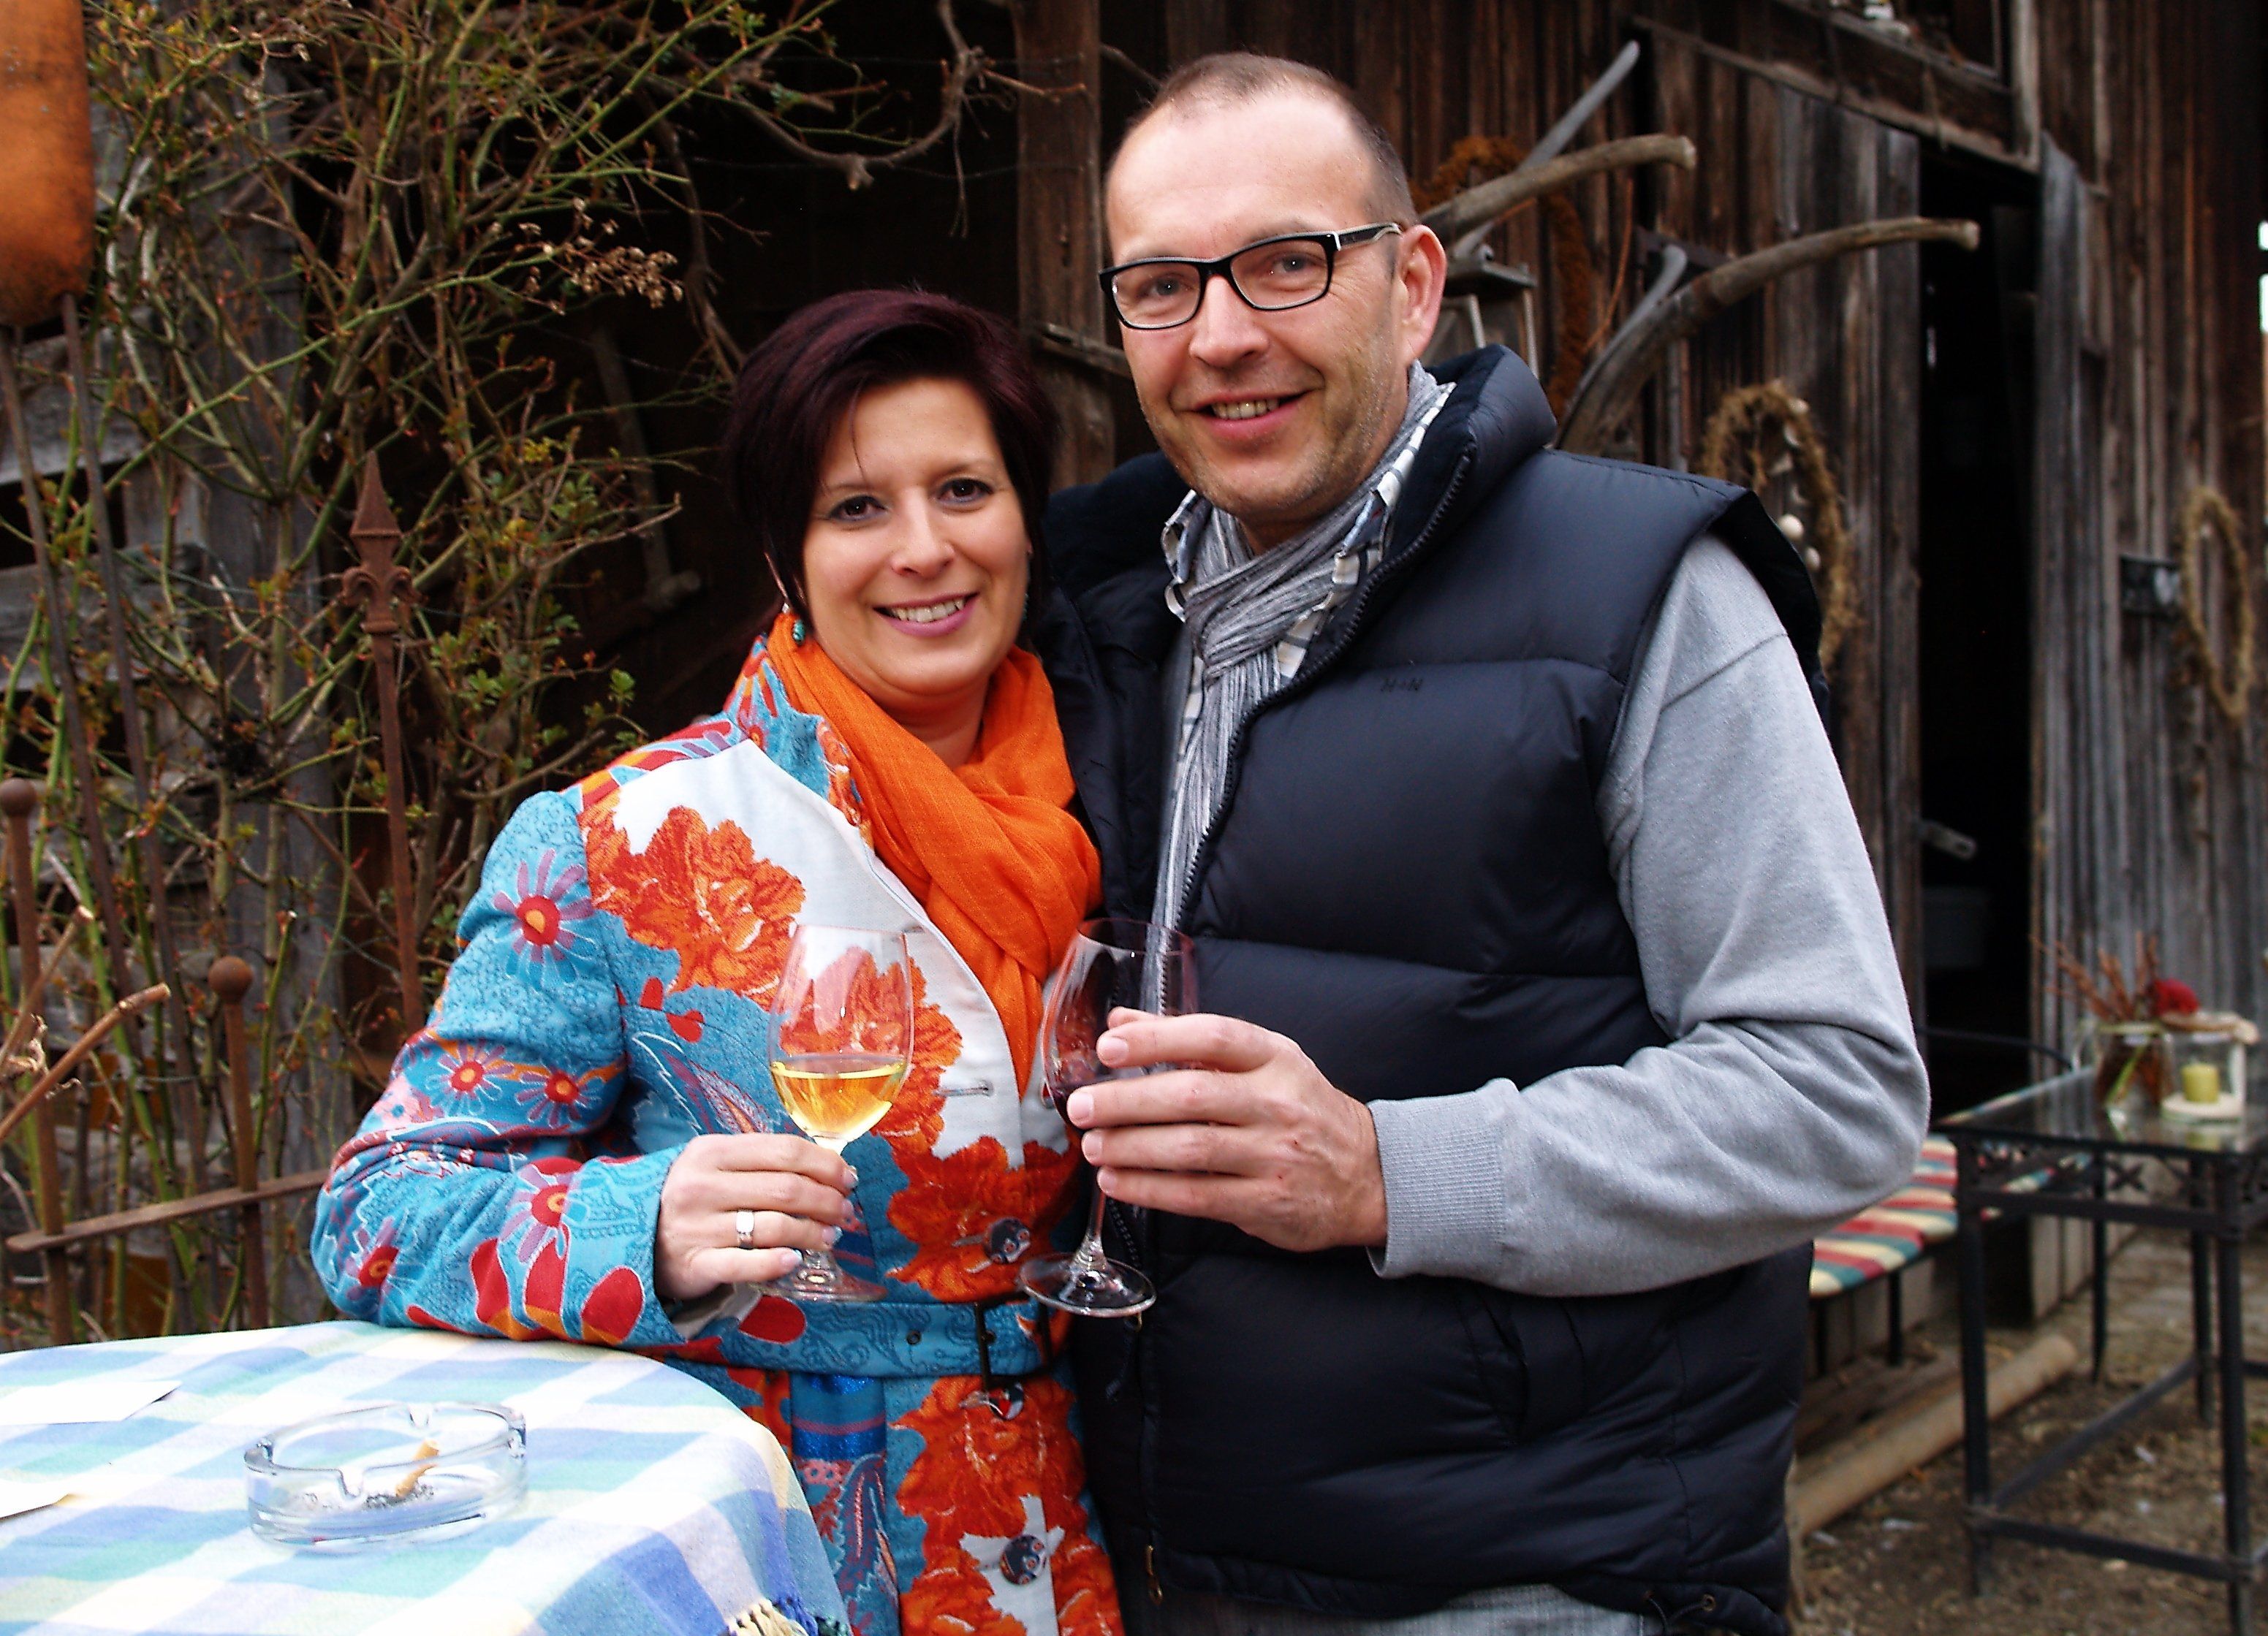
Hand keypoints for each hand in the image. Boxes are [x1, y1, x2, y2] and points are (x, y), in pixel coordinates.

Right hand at [655, 1134, 855, 1302]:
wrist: (630, 1236)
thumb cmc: (687, 1197)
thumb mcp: (713, 1164)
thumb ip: (759, 1161)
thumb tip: (826, 1167)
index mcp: (711, 1151)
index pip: (784, 1151)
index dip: (825, 1164)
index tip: (848, 1178)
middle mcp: (703, 1186)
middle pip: (786, 1189)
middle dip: (826, 1200)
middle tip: (844, 1211)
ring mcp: (697, 1227)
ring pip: (774, 1227)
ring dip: (812, 1232)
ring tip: (830, 1236)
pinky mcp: (695, 1265)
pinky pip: (746, 1264)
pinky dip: (777, 1262)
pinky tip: (796, 1260)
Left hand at [1066, 1010, 1386, 1252]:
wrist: (1366, 1175)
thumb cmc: (1300, 1110)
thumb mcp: (1261, 1063)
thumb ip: (1189, 1041)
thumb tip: (1119, 1023)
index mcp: (1275, 1058)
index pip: (1213, 1037)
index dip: (1158, 1039)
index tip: (1109, 1047)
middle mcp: (1278, 1102)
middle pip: (1192, 1096)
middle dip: (1127, 1101)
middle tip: (1081, 1107)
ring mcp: (1274, 1155)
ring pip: (1190, 1148)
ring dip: (1131, 1147)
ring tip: (1093, 1145)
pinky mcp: (1267, 1202)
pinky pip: (1197, 1195)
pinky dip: (1150, 1189)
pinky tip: (1116, 1181)